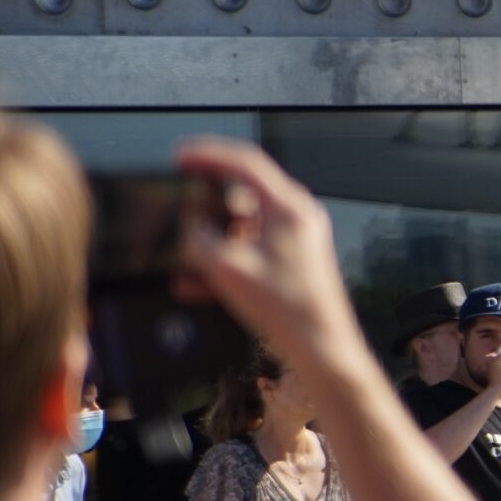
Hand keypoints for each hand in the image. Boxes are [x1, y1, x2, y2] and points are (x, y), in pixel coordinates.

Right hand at [172, 137, 363, 367]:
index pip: (245, 163)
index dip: (207, 154)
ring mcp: (297, 239)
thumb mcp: (228, 269)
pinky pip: (252, 251)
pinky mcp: (294, 261)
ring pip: (243, 228)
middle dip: (206, 204)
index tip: (180, 156)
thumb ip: (201, 239)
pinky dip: (225, 262)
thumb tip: (191, 226)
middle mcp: (297, 217)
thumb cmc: (287, 308)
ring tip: (184, 261)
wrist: (321, 346)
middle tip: (179, 206)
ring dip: (212, 242)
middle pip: (243, 194)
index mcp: (288, 208)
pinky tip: (193, 285)